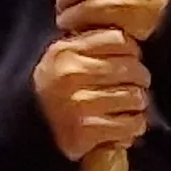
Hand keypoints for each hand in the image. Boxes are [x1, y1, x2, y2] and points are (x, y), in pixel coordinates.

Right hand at [33, 28, 149, 160]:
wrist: (32, 128)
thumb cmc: (57, 91)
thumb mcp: (65, 59)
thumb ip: (93, 45)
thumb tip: (132, 41)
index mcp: (66, 51)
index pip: (119, 40)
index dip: (130, 52)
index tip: (126, 62)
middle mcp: (70, 74)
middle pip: (131, 68)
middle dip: (139, 80)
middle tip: (133, 87)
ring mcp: (78, 103)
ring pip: (135, 97)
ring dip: (137, 105)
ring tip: (126, 108)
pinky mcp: (87, 130)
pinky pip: (131, 124)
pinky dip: (133, 126)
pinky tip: (123, 125)